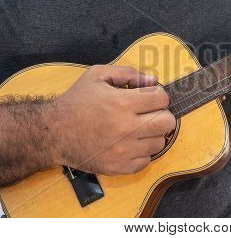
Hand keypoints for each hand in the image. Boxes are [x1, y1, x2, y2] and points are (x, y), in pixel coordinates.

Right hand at [50, 65, 175, 175]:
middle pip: (167, 122)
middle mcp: (126, 128)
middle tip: (148, 113)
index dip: (157, 95)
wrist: (53, 133)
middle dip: (161, 114)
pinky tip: (130, 143)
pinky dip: (142, 152)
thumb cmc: (76, 102)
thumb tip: (152, 80)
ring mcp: (123, 151)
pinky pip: (147, 160)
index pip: (162, 98)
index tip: (149, 97)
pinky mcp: (119, 167)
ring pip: (160, 142)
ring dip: (152, 133)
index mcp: (122, 103)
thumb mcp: (97, 75)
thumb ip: (127, 73)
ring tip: (137, 128)